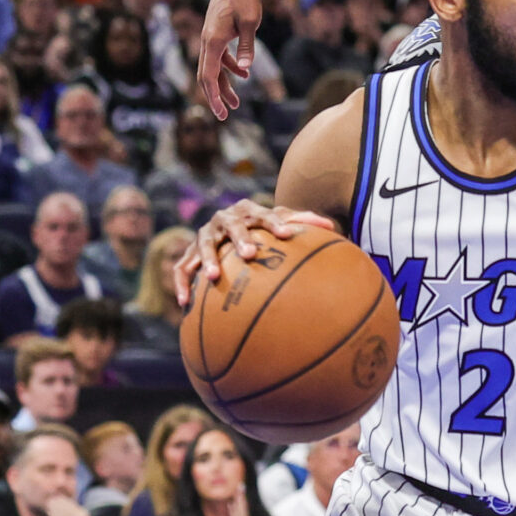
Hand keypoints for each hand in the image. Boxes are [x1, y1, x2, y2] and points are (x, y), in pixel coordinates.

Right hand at [172, 199, 336, 306]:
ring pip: (204, 244)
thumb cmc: (264, 229)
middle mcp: (225, 219)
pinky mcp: (191, 252)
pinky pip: (182, 267)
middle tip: (249, 254)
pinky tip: (185, 304)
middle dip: (240, 238)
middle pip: (232, 225)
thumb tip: (333, 228)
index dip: (274, 222)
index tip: (286, 235)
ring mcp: (206, 234)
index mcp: (249, 211)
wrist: (229, 226)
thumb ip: (303, 223)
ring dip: (206, 259)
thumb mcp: (281, 223)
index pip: (264, 213)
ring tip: (211, 277)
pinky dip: (182, 283)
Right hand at [196, 0, 267, 120]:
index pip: (208, 75)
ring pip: (213, 68)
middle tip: (223, 116)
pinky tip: (243, 76)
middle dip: (214, 97)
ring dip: (223, 86)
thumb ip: (247, 46)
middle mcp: (207, 40)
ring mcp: (210, 37)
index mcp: (213, 39)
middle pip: (206, 76)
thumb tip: (245, 70)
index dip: (213, 96)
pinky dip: (229, 68)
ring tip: (235, 104)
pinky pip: (219, 57)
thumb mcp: (251, 21)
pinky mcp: (217, 34)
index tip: (221, 113)